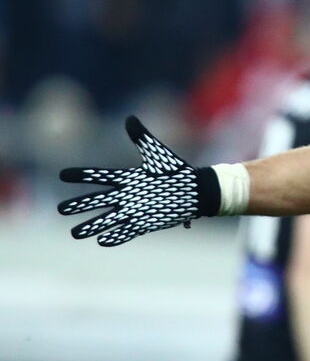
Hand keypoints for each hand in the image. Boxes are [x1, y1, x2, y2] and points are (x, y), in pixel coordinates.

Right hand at [58, 116, 217, 245]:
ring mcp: (134, 210)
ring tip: (75, 233)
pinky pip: (127, 232)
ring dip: (91, 226)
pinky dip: (116, 237)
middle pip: (97, 201)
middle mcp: (126, 195)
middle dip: (79, 205)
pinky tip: (102, 241)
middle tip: (61, 209)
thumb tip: (130, 118)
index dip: (82, 175)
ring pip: (108, 220)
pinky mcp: (146, 223)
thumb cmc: (177, 172)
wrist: (197, 191)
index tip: (62, 175)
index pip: (99, 176)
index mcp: (127, 178)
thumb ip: (142, 138)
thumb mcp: (158, 154)